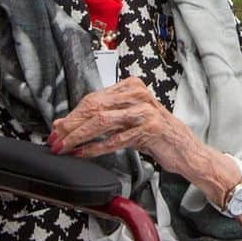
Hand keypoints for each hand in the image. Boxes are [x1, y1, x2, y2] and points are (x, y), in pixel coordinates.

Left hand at [48, 78, 213, 180]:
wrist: (185, 150)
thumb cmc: (155, 135)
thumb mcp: (125, 123)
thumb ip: (97, 120)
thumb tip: (61, 124)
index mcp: (130, 87)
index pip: (93, 99)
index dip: (72, 115)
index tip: (57, 129)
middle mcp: (138, 94)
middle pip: (94, 107)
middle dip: (71, 125)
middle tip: (56, 139)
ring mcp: (145, 110)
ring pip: (101, 121)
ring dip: (78, 136)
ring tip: (65, 147)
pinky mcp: (150, 129)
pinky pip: (115, 139)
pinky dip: (95, 148)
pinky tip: (83, 153)